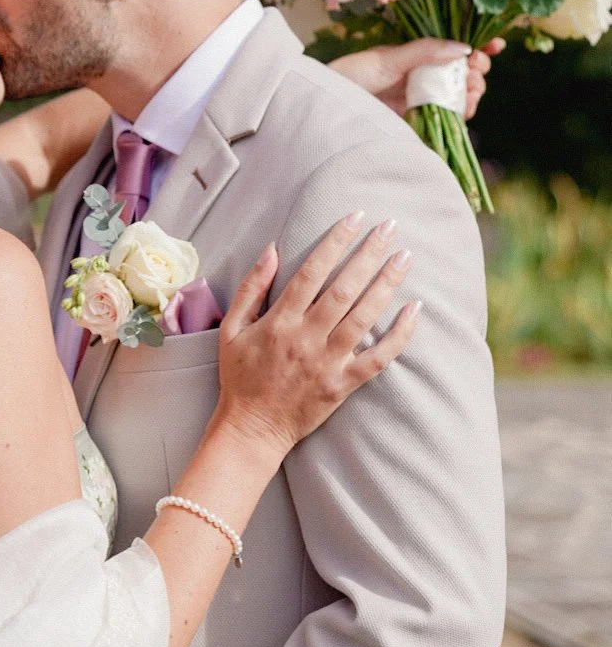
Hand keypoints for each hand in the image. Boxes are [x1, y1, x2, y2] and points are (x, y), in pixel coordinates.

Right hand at [215, 214, 420, 458]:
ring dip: (386, 285)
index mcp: (279, 321)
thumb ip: (251, 287)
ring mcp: (327, 363)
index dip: (335, 241)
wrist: (251, 429)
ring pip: (364, 318)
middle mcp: (306, 338)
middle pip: (344, 288)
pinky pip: (377, 359)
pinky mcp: (343, 385)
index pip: (312, 272)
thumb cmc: (240, 376)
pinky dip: (398, 336)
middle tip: (390, 227)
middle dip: (368, 254)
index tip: (355, 218)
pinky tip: (414, 311)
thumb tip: (272, 249)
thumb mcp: (232, 328)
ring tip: (404, 257)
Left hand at [329, 37, 505, 119]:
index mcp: (418, 54)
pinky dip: (461, 113)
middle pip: (462, 72)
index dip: (479, 46)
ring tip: (471, 90)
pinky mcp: (419, 120)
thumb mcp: (390, 58)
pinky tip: (465, 108)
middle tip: (475, 71)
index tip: (496, 45)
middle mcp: (423, 75)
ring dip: (472, 91)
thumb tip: (463, 48)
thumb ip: (425, 51)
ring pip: (459, 95)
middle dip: (477, 70)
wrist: (330, 105)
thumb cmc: (353, 75)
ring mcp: (422, 97)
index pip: (455, 48)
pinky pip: (448, 117)